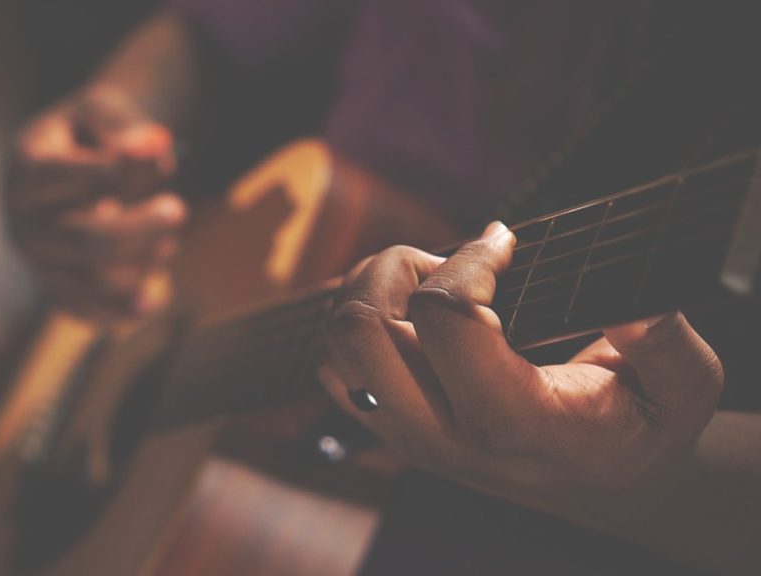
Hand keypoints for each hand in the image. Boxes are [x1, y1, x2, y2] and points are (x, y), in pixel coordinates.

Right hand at [5, 84, 183, 318]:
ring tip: (168, 246)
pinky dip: (119, 311)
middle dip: (137, 228)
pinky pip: (85, 312)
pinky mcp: (56, 288)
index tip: (161, 157)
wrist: (65, 168)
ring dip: (139, 267)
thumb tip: (155, 146)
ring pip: (89, 281)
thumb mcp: (99, 114)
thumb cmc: (86, 136)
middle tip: (180, 210)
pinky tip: (149, 300)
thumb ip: (123, 128)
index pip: (63, 177)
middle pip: (81, 239)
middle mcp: (22, 222)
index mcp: (25, 171)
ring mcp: (37, 261)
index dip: (114, 172)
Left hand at [317, 223, 723, 529]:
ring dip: (369, 293)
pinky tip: (410, 313)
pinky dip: (359, 322)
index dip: (470, 258)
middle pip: (360, 328)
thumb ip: (666, 344)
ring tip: (427, 285)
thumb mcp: (682, 388)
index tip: (507, 242)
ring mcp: (406, 435)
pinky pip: (334, 368)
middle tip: (448, 266)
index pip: (443, 317)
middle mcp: (442, 434)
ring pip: (337, 345)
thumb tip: (630, 303)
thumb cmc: (641, 426)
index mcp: (510, 420)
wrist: (604, 484)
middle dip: (396, 268)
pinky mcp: (389, 429)